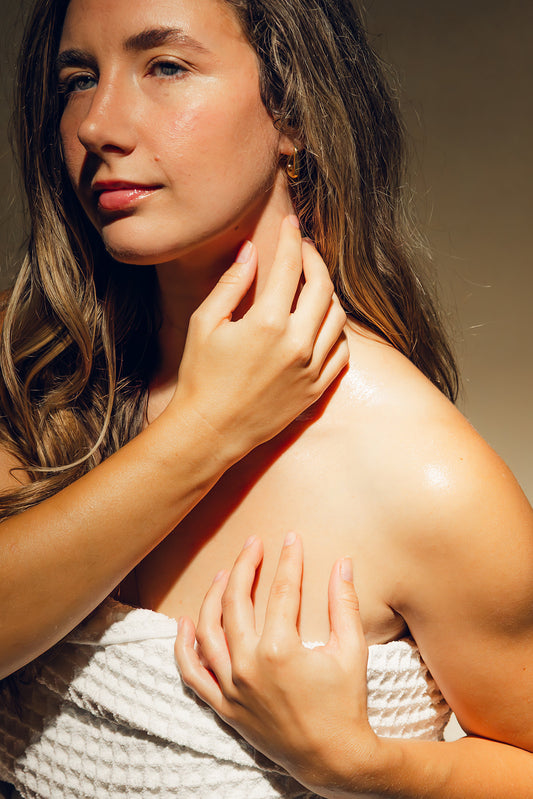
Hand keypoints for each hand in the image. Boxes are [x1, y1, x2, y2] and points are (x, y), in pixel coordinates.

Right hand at [170, 216, 348, 462]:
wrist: (211, 431)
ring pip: (338, 317)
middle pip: (323, 286)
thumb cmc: (201, 377)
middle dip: (315, 259)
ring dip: (329, 294)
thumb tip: (250, 251)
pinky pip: (342, 352)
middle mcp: (297, 344)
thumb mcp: (205, 324)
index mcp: (268, 323)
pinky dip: (336, 331)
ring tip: (312, 285)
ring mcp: (311, 368)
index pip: (290, 266)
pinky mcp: (317, 389)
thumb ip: (231, 284)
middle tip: (303, 250)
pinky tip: (321, 323)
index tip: (291, 223)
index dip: (291, 238)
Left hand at [175, 535, 380, 796]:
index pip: (281, 591)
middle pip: (236, 601)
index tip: (292, 539)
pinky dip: (183, 647)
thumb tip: (343, 563)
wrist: (333, 758)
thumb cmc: (346, 703)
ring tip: (224, 574)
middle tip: (253, 544)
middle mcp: (248, 666)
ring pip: (208, 630)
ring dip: (213, 596)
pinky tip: (185, 622)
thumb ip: (343, 603)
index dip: (288, 560)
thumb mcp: (352, 650)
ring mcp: (232, 687)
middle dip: (244, 566)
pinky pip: (192, 673)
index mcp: (280, 650)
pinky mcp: (224, 705)